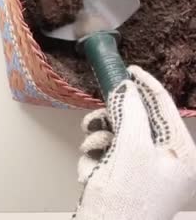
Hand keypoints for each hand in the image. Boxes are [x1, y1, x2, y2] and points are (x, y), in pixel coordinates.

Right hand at [75, 66, 195, 219]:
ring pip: (119, 137)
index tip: (131, 71)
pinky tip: (91, 169)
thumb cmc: (128, 201)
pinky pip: (108, 154)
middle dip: (113, 120)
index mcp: (182, 155)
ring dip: (100, 140)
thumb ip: (132, 115)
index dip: (147, 87)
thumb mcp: (132, 150)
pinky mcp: (125, 179)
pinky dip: (95, 157)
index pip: (166, 110)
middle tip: (98, 118)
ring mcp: (146, 172)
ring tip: (92, 151)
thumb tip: (129, 91)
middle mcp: (167, 162)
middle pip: (139, 122)